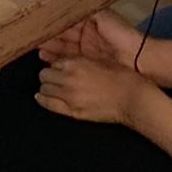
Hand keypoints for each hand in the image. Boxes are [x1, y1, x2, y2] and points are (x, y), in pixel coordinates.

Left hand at [36, 57, 151, 127]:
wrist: (131, 97)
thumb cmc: (119, 76)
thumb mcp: (98, 60)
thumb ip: (79, 60)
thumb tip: (65, 62)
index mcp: (75, 63)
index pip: (53, 62)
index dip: (57, 65)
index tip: (59, 67)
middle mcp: (68, 79)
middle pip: (44, 74)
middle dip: (48, 74)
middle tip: (53, 76)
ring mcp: (69, 97)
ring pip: (44, 88)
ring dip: (47, 86)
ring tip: (51, 87)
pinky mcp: (73, 111)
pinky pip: (49, 104)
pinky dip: (43, 99)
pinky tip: (41, 97)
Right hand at [40, 10, 144, 69]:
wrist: (139, 59)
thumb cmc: (123, 35)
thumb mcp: (104, 16)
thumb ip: (87, 9)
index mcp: (90, 22)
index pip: (68, 21)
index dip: (55, 22)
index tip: (41, 23)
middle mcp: (87, 35)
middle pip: (64, 35)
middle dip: (50, 37)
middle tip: (35, 38)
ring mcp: (87, 50)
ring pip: (64, 48)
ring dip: (51, 49)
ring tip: (38, 50)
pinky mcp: (88, 63)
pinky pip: (70, 60)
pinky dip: (58, 59)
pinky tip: (47, 58)